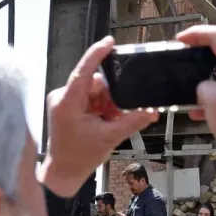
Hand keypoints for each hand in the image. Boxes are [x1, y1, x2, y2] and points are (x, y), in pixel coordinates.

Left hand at [40, 37, 158, 196]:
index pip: (83, 71)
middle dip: (111, 97)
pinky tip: (104, 121)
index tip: (109, 42)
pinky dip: (101, 108)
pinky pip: (89, 98)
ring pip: (94, 91)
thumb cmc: (79, 157)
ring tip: (110, 122)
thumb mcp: (110, 138)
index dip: (97, 54)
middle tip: (118, 115)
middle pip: (95, 83)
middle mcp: (62, 97)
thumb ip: (132, 121)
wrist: (63, 173)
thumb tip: (152, 111)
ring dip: (107, 104)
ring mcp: (63, 101)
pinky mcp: (66, 106)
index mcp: (68, 102)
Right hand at [176, 25, 215, 164]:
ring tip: (186, 85)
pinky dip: (210, 92)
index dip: (198, 33)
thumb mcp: (214, 103)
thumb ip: (204, 85)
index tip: (180, 39)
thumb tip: (203, 86)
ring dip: (202, 75)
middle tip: (180, 58)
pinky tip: (198, 110)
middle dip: (198, 52)